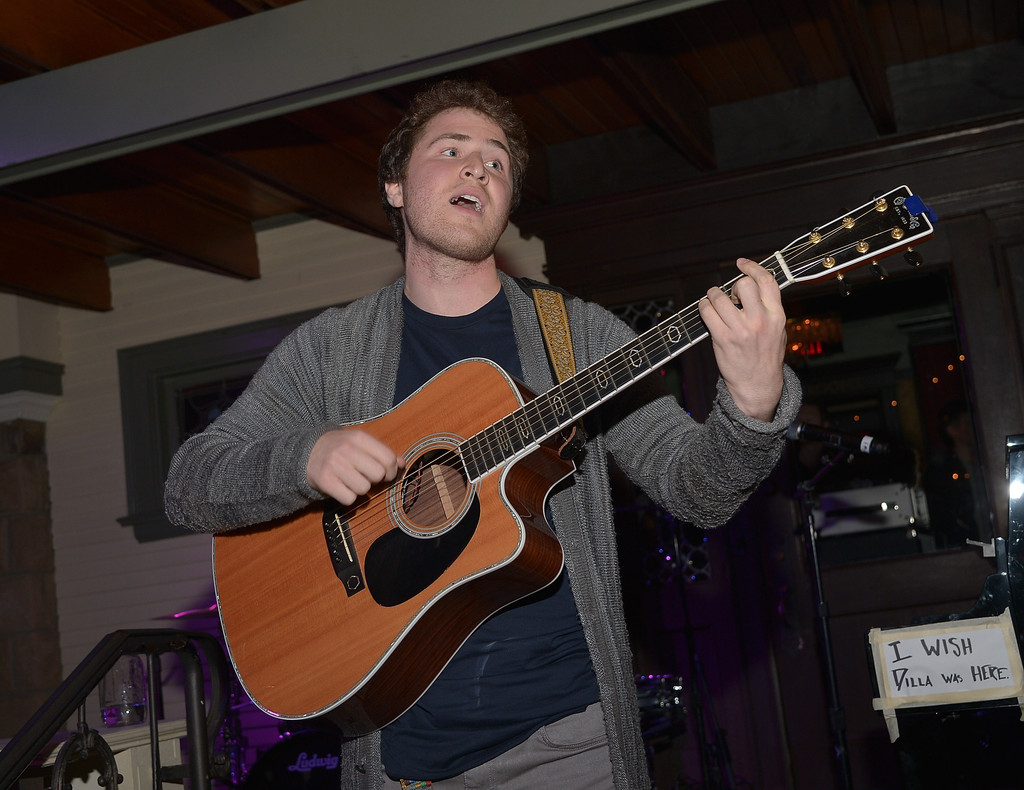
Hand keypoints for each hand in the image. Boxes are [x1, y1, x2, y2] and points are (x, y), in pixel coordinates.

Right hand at [306, 428, 403, 504]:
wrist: (307, 452)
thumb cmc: (340, 448)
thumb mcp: (360, 443)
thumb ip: (382, 452)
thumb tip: (402, 463)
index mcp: (359, 438)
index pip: (388, 458)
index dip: (391, 470)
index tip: (385, 473)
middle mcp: (347, 449)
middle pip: (378, 475)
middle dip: (375, 480)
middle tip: (366, 476)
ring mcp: (335, 465)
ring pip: (364, 489)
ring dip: (360, 489)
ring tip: (351, 480)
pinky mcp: (325, 481)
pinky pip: (349, 499)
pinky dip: (348, 497)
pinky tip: (342, 488)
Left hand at [698, 258, 786, 421]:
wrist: (757, 386)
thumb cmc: (766, 357)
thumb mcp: (778, 330)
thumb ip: (769, 308)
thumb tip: (753, 285)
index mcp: (777, 315)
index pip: (767, 281)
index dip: (753, 267)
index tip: (742, 264)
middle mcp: (760, 320)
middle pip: (743, 285)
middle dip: (733, 285)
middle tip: (730, 296)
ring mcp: (741, 330)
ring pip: (720, 297)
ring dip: (713, 296)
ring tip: (715, 302)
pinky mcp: (723, 339)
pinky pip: (707, 312)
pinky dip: (704, 307)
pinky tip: (707, 311)